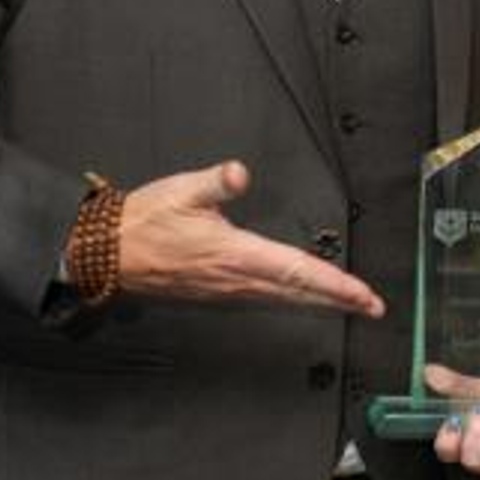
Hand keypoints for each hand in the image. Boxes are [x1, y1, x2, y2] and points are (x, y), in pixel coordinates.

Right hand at [114, 161, 382, 314]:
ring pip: (285, 300)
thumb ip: (216, 182)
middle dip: (339, 301)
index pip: (299, 272)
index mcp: (237, 255)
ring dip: (319, 303)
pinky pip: (265, 300)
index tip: (364, 295)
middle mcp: (238, 281)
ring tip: (348, 304)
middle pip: (300, 294)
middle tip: (372, 307)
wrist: (107, 256)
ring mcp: (228, 292)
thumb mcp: (182, 191)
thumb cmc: (144, 223)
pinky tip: (300, 299)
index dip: (336, 286)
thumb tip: (239, 172)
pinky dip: (292, 301)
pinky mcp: (217, 295)